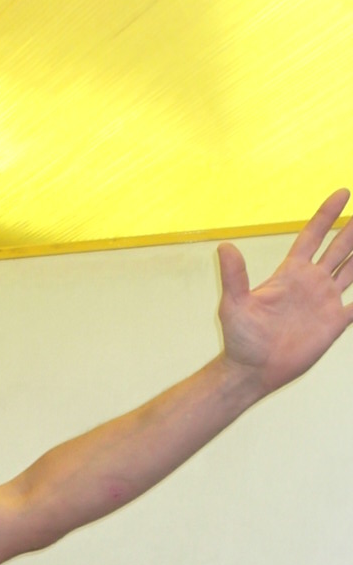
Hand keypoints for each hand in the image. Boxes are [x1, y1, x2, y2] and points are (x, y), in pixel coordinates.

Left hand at [218, 190, 352, 395]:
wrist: (252, 371)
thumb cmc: (240, 339)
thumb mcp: (234, 304)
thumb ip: (234, 276)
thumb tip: (224, 247)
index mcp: (291, 273)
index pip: (313, 235)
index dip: (327, 215)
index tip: (343, 193)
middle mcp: (311, 282)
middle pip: (339, 247)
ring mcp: (324, 301)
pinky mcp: (334, 322)